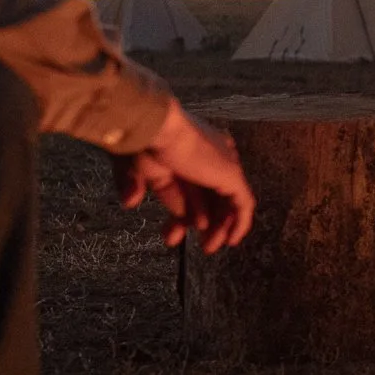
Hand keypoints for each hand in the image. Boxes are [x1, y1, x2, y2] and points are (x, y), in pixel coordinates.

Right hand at [111, 102, 255, 252]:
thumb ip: (145, 187)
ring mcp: (223, 162)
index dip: (182, 215)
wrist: (152, 127)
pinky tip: (230, 241)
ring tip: (208, 248)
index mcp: (187, 151)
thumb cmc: (140, 142)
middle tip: (195, 246)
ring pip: (227, 201)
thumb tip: (131, 203)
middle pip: (209, 196)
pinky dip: (239, 223)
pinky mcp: (231, 173)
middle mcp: (209, 154)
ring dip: (219, 228)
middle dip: (199, 223)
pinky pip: (243, 203)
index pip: (190, 188)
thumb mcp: (143, 171)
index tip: (170, 236)